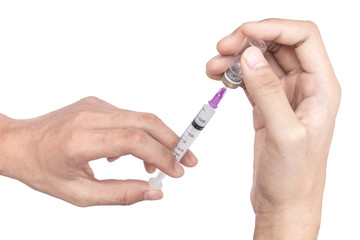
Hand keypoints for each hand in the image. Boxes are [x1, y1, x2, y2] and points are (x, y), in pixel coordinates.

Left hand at [0, 97, 196, 205]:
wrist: (19, 143)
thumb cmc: (42, 169)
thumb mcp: (78, 194)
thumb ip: (120, 194)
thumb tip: (154, 192)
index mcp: (80, 140)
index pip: (134, 140)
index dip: (162, 154)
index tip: (178, 171)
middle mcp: (89, 116)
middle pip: (145, 121)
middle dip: (173, 141)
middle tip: (188, 160)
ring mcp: (93, 105)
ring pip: (140, 118)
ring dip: (158, 140)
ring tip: (157, 165)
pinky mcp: (96, 103)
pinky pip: (129, 117)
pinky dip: (140, 135)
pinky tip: (130, 153)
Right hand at [206, 19, 339, 238]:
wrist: (284, 202)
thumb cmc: (295, 177)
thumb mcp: (284, 134)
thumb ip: (268, 92)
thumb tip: (250, 56)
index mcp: (321, 88)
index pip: (303, 38)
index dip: (274, 28)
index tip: (244, 32)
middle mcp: (305, 87)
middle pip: (278, 44)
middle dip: (248, 40)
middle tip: (222, 49)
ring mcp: (285, 95)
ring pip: (261, 60)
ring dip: (236, 57)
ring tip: (213, 67)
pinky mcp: (267, 106)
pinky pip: (250, 78)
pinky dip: (233, 73)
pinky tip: (219, 77)